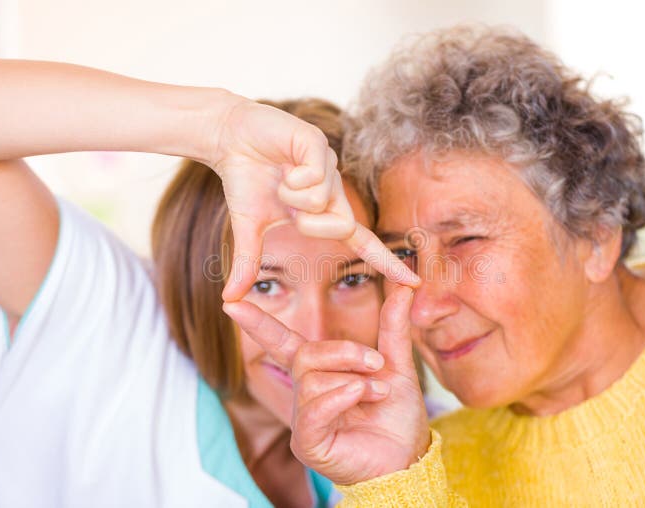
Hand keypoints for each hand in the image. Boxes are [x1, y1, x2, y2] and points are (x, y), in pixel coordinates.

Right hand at [211, 98, 418, 299]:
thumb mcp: (248, 228)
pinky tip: (282, 162)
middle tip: (286, 202)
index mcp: (325, 212)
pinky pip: (316, 175)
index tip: (414, 282)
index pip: (363, 242)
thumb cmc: (245, 180)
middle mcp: (335, 189)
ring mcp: (330, 166)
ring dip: (292, 195)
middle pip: (343, 226)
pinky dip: (292, 177)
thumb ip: (248, 263)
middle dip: (309, 223)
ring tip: (280, 176)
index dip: (387, 262)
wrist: (230, 138)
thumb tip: (230, 299)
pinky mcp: (320, 144)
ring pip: (325, 200)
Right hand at [223, 286, 429, 484]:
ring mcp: (304, 421)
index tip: (232, 301)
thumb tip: (404, 287)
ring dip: (353, 379)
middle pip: (304, 355)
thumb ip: (393, 327)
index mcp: (319, 373)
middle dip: (344, 352)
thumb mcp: (396, 364)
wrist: (409, 457)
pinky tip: (361, 396)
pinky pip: (312, 411)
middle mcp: (305, 395)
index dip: (258, 323)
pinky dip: (340, 397)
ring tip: (378, 392)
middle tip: (376, 363)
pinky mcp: (308, 445)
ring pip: (311, 380)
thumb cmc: (397, 415)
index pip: (282, 343)